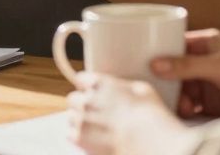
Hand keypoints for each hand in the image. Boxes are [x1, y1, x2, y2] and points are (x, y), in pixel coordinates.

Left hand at [66, 73, 194, 154]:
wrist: (146, 140)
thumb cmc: (149, 115)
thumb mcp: (142, 89)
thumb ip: (122, 86)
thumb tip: (118, 87)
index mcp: (98, 83)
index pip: (80, 79)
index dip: (87, 87)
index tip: (92, 92)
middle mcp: (86, 99)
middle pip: (73, 99)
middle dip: (81, 104)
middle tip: (96, 113)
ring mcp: (81, 119)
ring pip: (71, 117)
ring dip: (81, 121)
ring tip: (98, 128)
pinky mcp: (79, 139)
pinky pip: (70, 135)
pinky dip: (79, 137)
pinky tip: (93, 139)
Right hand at [150, 28, 219, 117]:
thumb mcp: (218, 66)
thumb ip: (187, 65)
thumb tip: (155, 63)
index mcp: (206, 43)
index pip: (175, 42)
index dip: (159, 51)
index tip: (144, 60)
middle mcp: (204, 60)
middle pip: (173, 67)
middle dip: (166, 79)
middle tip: (159, 87)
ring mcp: (206, 81)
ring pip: (179, 86)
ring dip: (175, 95)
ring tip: (181, 103)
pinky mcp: (209, 101)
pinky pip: (187, 102)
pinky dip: (183, 107)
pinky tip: (185, 110)